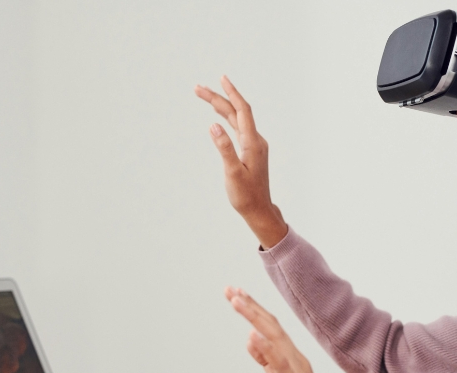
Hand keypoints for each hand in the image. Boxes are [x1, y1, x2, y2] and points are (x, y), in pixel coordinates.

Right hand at [195, 76, 287, 248]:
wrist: (258, 209)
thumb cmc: (245, 195)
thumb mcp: (232, 173)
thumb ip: (224, 148)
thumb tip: (213, 125)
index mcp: (252, 142)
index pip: (242, 111)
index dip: (231, 93)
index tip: (221, 79)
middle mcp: (255, 140)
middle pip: (236, 112)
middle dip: (218, 98)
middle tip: (197, 88)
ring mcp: (254, 145)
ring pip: (236, 119)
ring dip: (220, 106)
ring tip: (204, 96)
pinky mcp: (250, 150)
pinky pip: (238, 127)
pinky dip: (226, 117)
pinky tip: (218, 115)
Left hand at [225, 286, 360, 372]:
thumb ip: (266, 361)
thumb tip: (252, 340)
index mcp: (290, 356)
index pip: (269, 327)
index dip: (253, 309)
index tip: (236, 294)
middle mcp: (294, 357)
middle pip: (270, 325)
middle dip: (249, 305)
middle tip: (230, 289)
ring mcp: (296, 369)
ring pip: (273, 336)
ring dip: (253, 317)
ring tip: (236, 301)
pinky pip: (279, 363)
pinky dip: (265, 348)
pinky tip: (252, 335)